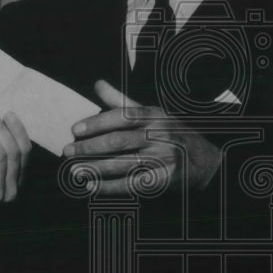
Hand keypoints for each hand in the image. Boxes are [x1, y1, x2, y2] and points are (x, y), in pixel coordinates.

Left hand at [62, 80, 220, 195]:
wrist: (204, 159)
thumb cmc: (172, 133)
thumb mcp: (153, 113)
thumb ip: (122, 101)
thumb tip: (97, 84)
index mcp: (154, 116)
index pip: (123, 116)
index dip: (98, 123)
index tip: (75, 129)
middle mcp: (159, 136)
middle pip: (119, 141)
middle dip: (90, 148)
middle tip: (68, 151)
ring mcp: (162, 159)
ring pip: (123, 164)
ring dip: (95, 169)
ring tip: (74, 170)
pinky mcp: (162, 181)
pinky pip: (131, 185)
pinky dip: (109, 187)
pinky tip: (92, 186)